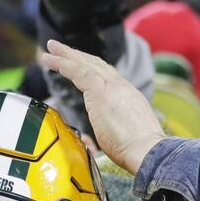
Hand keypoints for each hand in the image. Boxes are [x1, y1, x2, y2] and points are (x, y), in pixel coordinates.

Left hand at [40, 40, 164, 173]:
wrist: (149, 151)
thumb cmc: (136, 152)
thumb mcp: (120, 136)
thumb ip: (103, 131)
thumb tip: (88, 137)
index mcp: (126, 96)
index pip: (105, 76)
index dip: (89, 68)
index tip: (76, 64)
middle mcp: (121, 87)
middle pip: (95, 64)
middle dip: (76, 55)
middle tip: (58, 48)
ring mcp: (113, 88)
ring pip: (85, 64)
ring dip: (66, 55)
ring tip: (50, 49)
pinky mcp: (102, 93)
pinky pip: (79, 73)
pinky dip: (64, 64)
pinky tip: (52, 61)